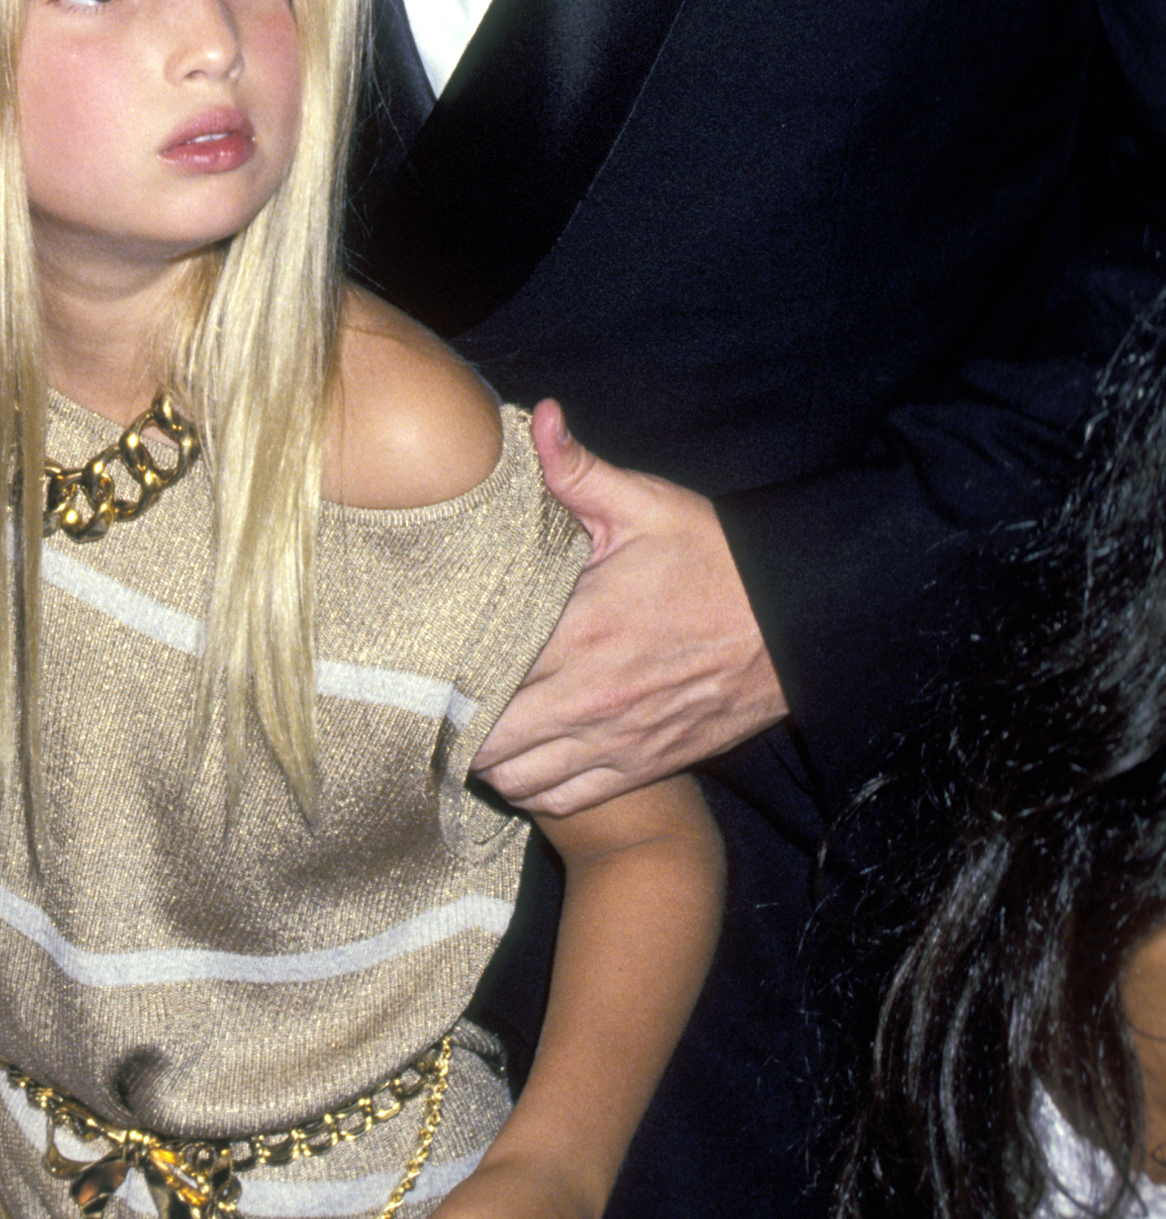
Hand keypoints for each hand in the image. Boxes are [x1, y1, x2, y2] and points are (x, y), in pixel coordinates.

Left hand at [472, 404, 786, 814]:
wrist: (796, 625)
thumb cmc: (717, 562)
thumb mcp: (649, 506)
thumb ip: (579, 471)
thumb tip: (535, 419)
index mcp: (583, 631)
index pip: (481, 672)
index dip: (442, 672)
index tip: (422, 656)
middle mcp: (592, 698)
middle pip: (487, 740)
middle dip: (454, 722)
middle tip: (439, 694)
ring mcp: (618, 741)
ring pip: (519, 779)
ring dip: (488, 758)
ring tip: (474, 725)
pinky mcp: (643, 766)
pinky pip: (565, 799)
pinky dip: (532, 787)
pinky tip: (521, 756)